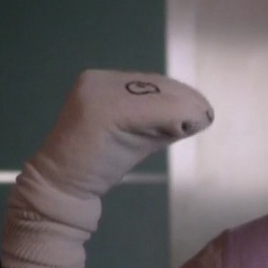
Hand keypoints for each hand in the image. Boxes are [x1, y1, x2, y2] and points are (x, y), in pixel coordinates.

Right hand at [2, 70, 213, 267]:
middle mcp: (100, 81)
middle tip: (203, 119)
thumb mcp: (136, 132)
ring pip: (160, 96)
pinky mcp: (104, 111)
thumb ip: (159, 117)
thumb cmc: (102, 165)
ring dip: (186, 111)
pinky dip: (176, 118)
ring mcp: (100, 94)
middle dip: (187, 102)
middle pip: (161, 86)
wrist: (64, 185)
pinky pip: (153, 110)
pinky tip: (185, 129)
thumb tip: (199, 108)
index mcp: (103, 81)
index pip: (156, 83)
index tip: (197, 116)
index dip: (181, 98)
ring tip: (197, 123)